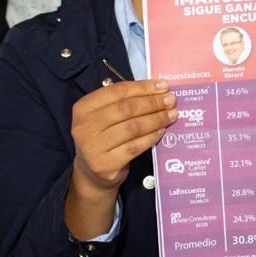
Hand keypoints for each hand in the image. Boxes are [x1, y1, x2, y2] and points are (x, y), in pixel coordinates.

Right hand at [65, 79, 177, 239]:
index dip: (143, 87)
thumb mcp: (105, 115)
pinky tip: (161, 131)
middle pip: (126, 108)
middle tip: (171, 100)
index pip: (118, 91)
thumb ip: (124, 101)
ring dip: (156, 119)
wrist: (91, 171)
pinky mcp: (105, 164)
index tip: (163, 86)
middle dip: (153, 102)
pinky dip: (150, 137)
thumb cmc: (102, 136)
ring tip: (171, 115)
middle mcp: (85, 125)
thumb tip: (158, 90)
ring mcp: (93, 146)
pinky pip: (134, 147)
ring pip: (133, 127)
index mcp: (84, 107)